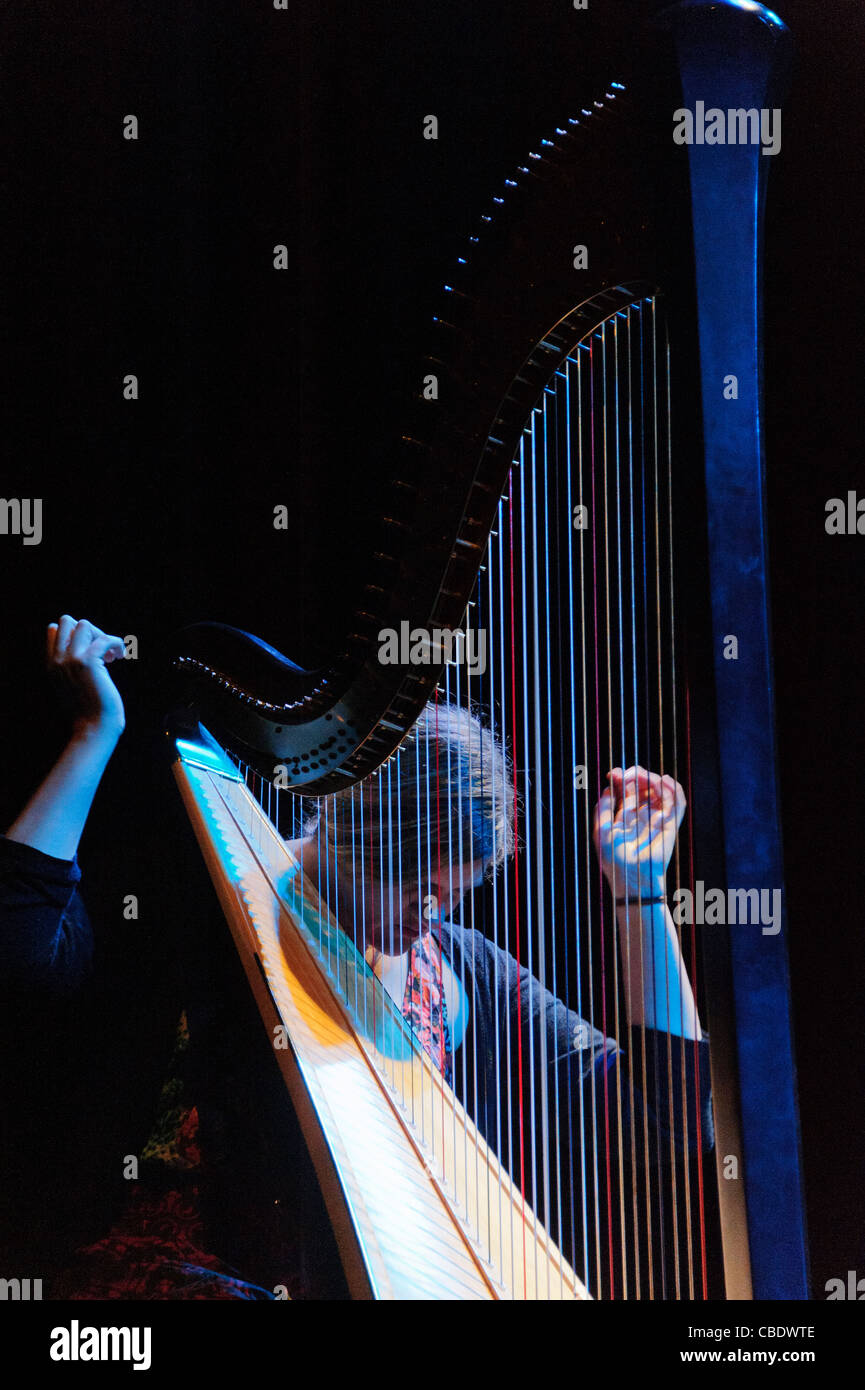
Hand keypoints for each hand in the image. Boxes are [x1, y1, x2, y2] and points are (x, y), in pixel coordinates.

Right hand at [47, 615, 125, 738]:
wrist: (93, 731)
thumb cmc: (88, 714)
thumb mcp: (71, 687)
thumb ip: (71, 668)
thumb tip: (89, 651)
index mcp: (51, 665)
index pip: (53, 630)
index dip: (75, 635)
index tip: (90, 652)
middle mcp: (57, 660)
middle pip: (66, 621)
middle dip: (88, 631)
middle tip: (101, 651)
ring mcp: (71, 660)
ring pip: (84, 624)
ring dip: (102, 636)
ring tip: (112, 656)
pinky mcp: (89, 663)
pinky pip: (105, 639)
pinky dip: (117, 643)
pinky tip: (121, 656)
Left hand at [593, 765, 684, 899]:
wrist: (631, 879)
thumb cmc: (613, 859)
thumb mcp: (601, 831)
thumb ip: (603, 808)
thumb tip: (607, 788)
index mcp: (625, 815)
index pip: (626, 789)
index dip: (622, 777)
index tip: (613, 773)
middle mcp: (642, 814)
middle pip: (644, 785)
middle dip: (637, 775)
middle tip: (628, 775)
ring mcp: (657, 818)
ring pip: (661, 790)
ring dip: (654, 779)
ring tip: (644, 777)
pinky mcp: (670, 824)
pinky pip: (677, 804)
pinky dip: (674, 789)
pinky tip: (664, 780)